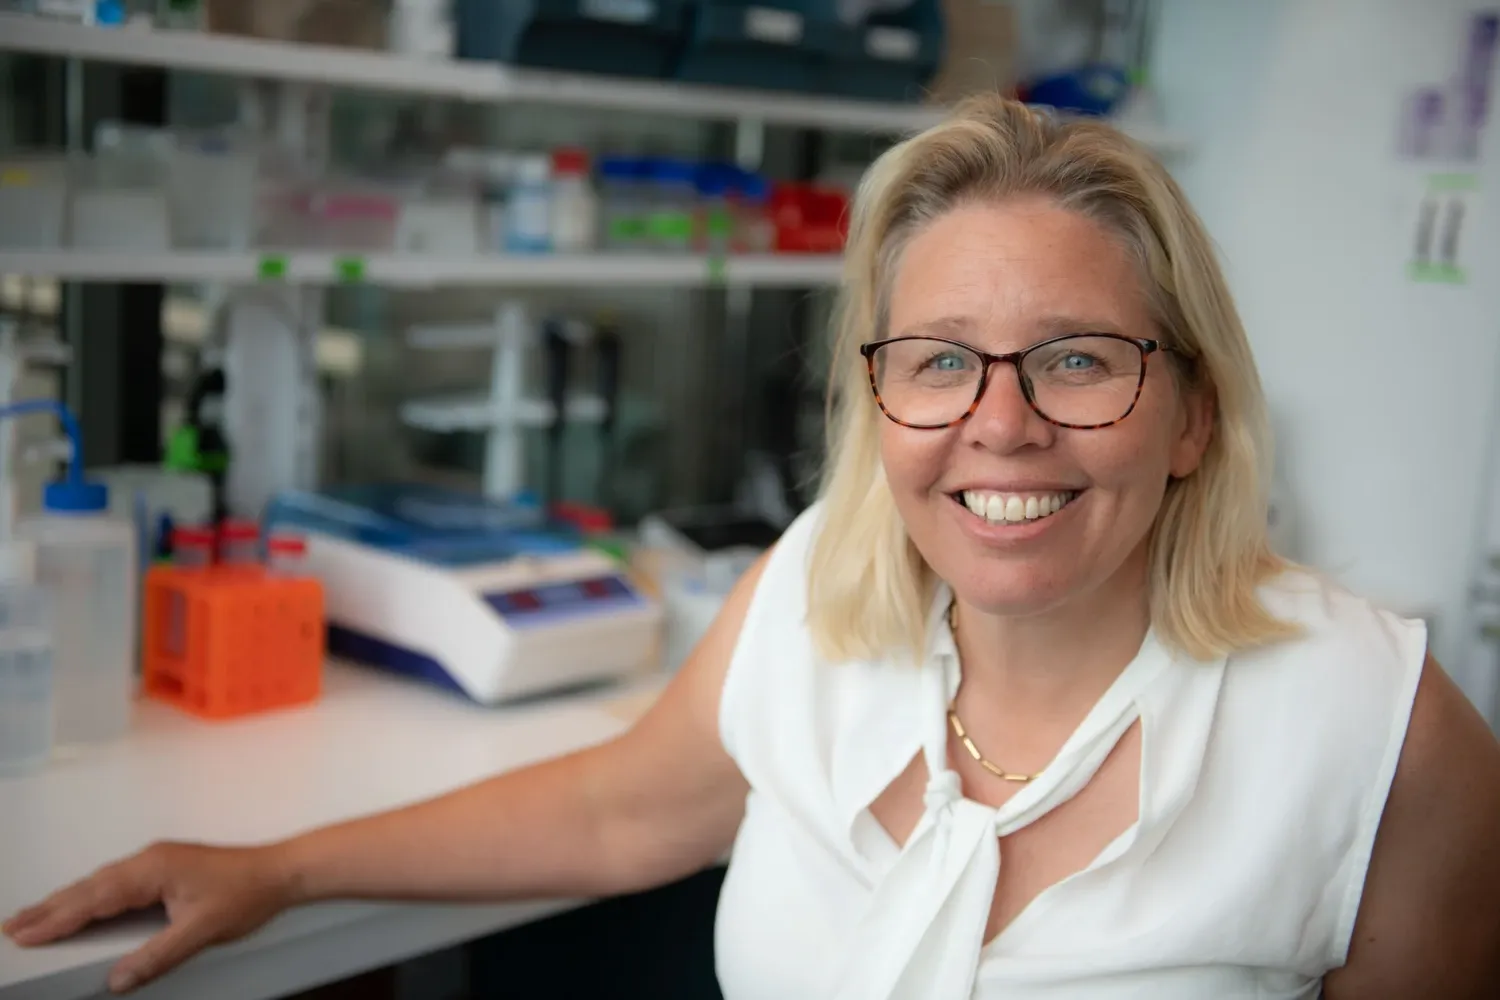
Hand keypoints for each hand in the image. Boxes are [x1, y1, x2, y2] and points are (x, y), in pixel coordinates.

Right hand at [2, 841, 295, 993]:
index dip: (57, 918)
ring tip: (36, 917)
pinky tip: (82, 903)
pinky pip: (117, 881)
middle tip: (14, 925)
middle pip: (90, 887)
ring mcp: (158, 862)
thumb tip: (119, 979)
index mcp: (153, 869)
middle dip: (50, 908)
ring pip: (101, 882)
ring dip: (68, 899)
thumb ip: (157, 956)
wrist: (280, 871)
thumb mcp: (201, 931)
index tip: (26, 933)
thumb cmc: (248, 891)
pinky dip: (91, 894)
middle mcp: (151, 860)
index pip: (94, 898)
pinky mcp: (165, 868)